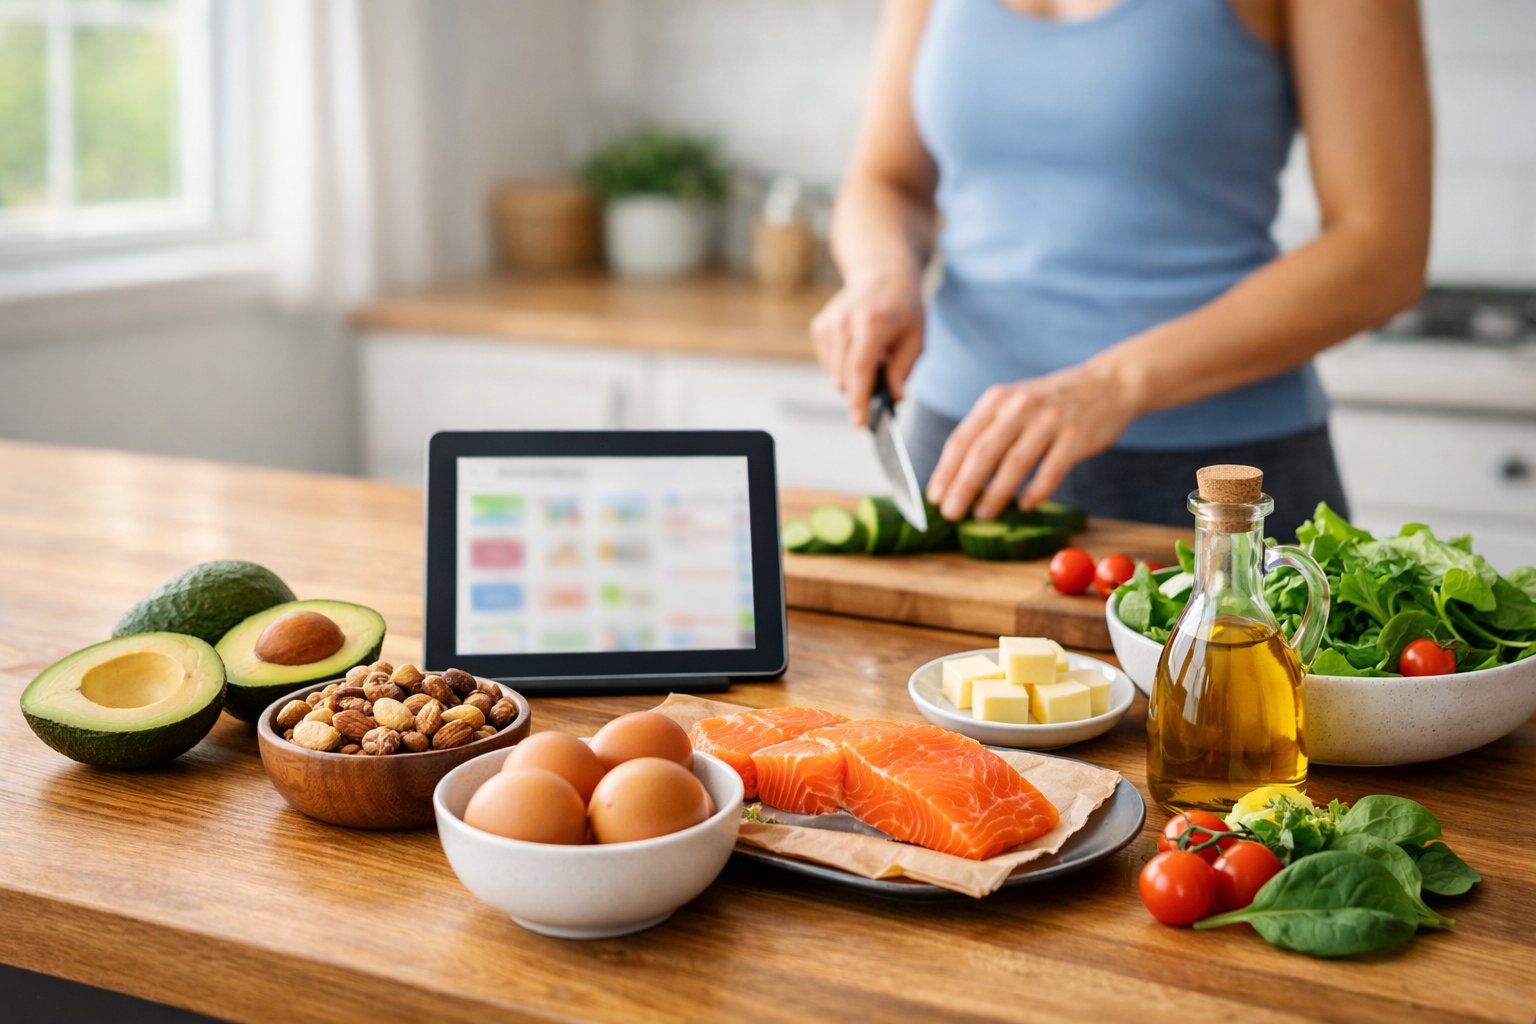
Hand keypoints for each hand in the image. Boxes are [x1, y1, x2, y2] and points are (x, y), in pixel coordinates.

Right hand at [810, 270, 924, 426]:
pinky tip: (858, 348)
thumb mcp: (916, 337)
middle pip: (844, 377)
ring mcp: (828, 323)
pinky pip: (829, 363)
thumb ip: (903, 369)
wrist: (881, 273)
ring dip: (853, 378)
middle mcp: (844, 322)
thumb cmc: (903, 308)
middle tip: (880, 389)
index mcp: (871, 323)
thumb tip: (894, 398)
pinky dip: (843, 365)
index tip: (859, 423)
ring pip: (834, 374)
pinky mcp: (820, 326)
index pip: (859, 369)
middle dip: (860, 392)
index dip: (858, 400)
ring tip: (873, 357)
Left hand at [926, 363, 1138, 520]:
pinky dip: (1036, 491)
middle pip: (983, 452)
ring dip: (995, 493)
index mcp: (998, 400)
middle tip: (949, 512)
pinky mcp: (1076, 436)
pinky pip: (1051, 470)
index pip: (963, 438)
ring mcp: (1050, 421)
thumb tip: (956, 476)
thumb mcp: (1015, 404)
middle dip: (963, 486)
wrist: (1108, 383)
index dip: (946, 470)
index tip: (934, 497)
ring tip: (981, 515)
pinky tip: (1024, 506)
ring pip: (1015, 462)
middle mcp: (1020, 407)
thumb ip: (989, 431)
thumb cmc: (1052, 403)